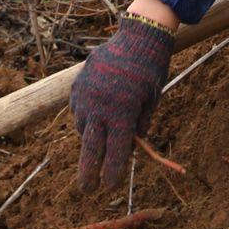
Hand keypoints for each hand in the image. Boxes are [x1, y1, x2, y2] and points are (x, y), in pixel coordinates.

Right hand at [70, 12, 174, 188]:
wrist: (136, 39)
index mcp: (122, 113)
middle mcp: (100, 106)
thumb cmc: (149, 72)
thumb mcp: (151, 102)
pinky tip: (98, 111)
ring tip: (103, 133)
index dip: (113, 172)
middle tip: (87, 189)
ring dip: (92, 138)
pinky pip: (78, 111)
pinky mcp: (76, 86)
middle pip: (91, 148)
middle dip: (88, 172)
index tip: (109, 186)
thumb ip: (138, 126)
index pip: (116, 152)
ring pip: (83, 129)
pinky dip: (87, 117)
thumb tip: (129, 147)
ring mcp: (85, 96)